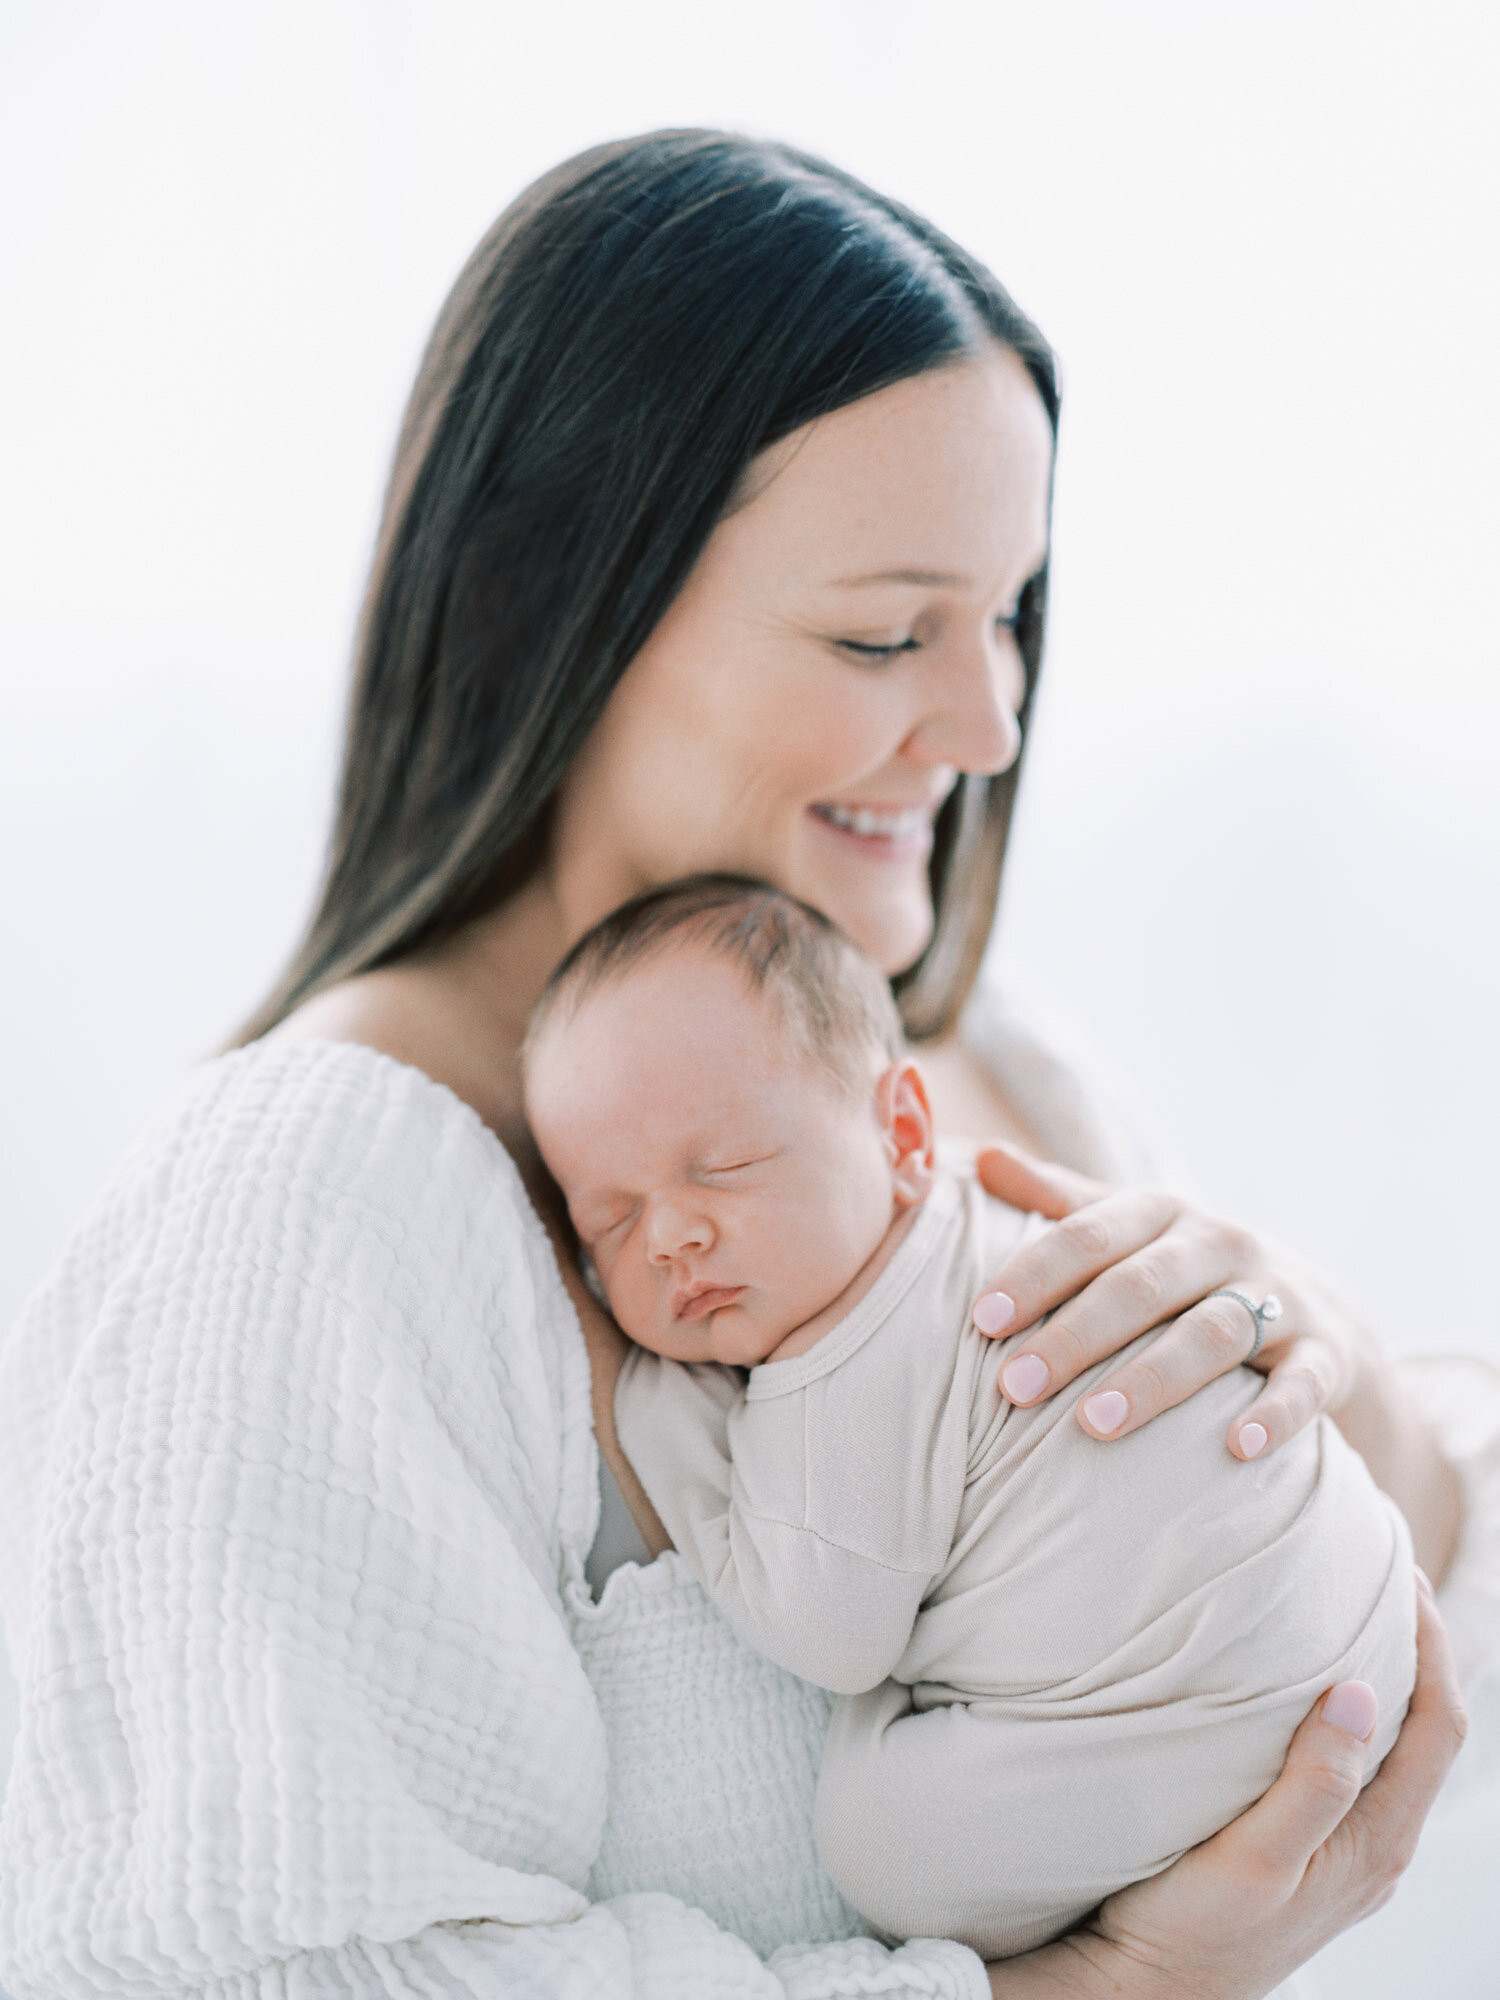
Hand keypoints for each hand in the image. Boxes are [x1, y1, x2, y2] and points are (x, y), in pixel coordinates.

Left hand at [972, 1144, 1371, 1460]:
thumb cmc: (1190, 1273)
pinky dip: (1274, 1414)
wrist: (1322, 1313)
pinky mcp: (1325, 1354)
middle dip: (1075, 1336)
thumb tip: (982, 1156)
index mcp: (1162, 1213)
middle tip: (1014, 1387)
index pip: (1089, 1235)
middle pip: (1142, 1285)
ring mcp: (1278, 1297)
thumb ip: (1059, 1200)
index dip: (1035, 1275)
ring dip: (1154, 1377)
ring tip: (1095, 1424)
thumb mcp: (1132, 1230)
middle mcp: (1220, 1244)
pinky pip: (1303, 1382)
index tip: (981, 1320)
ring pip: (1214, 1331)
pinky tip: (1237, 1446)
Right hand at [987, 1580, 1466, 1998]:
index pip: (1441, 1728)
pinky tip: (1304, 1687)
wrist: (1148, 1993)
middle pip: (1427, 1733)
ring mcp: (1345, 1854)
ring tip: (1349, 1611)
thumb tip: (1359, 1693)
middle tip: (1385, 1575)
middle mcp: (1375, 1848)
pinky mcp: (1309, 1852)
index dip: (1436, 1648)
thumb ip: (1314, 1784)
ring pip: (1391, 1750)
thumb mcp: (1255, 1859)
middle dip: (1418, 1651)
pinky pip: (1354, 1768)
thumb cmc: (1195, 1931)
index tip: (1409, 1578)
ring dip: (1383, 1678)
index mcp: (1378, 1843)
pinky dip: (1347, 1711)